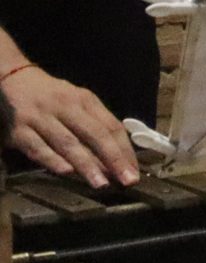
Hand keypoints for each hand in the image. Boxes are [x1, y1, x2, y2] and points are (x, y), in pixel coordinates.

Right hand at [3, 63, 140, 187]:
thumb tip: (117, 157)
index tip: (134, 171)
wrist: (13, 79)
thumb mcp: (77, 103)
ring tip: (101, 183)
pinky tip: (66, 172)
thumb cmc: (52, 97)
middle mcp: (66, 107)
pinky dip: (52, 160)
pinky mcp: (18, 131)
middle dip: (113, 158)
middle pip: (94, 134)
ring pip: (68, 143)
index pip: (111, 126)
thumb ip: (95, 125)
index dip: (125, 150)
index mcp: (85, 100)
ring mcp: (41, 118)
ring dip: (86, 164)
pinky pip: (38, 148)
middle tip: (127, 180)